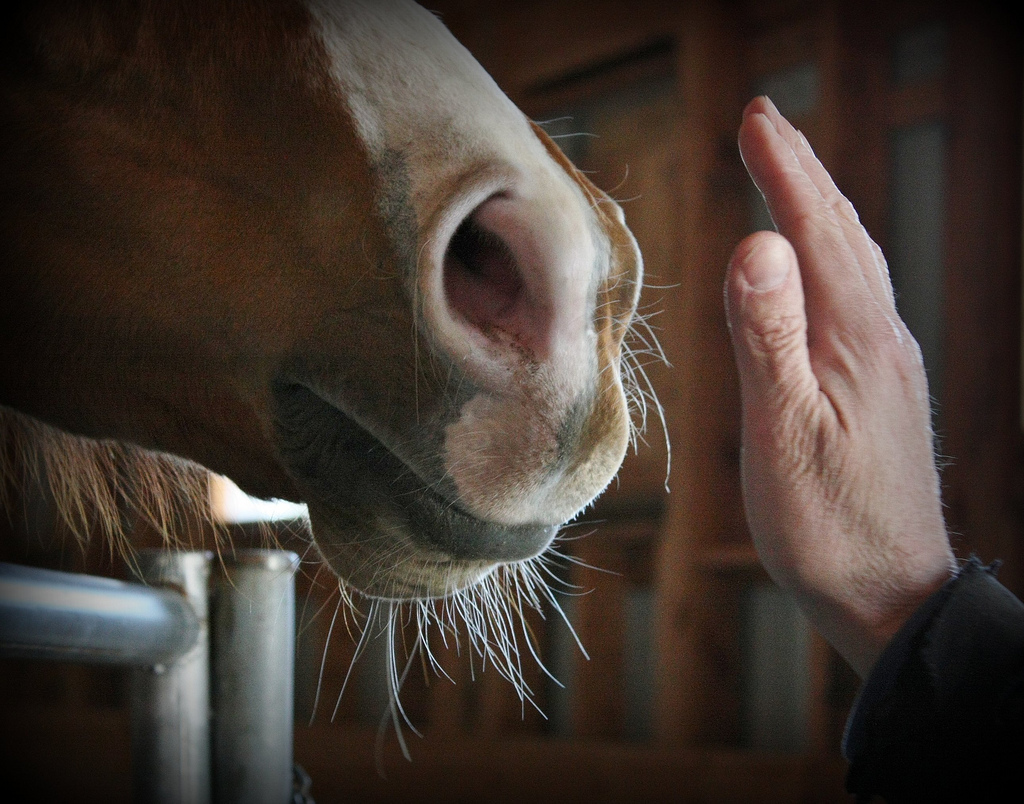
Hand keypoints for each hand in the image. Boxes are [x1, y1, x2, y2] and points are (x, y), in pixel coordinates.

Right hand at [725, 96, 956, 677]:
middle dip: (804, 173)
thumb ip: (768, 337)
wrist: (890, 592)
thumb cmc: (827, 524)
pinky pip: (857, 296)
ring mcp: (886, 363)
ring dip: (820, 211)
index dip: (785, 171)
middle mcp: (881, 338)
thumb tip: (756, 244)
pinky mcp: (880, 389)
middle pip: (844, 234)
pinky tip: (818, 271)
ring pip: (856, 263)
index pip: (817, 231)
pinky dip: (831, 257)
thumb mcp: (783, 432)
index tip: (755, 119)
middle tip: (768, 125)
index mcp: (855, 339)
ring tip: (791, 178)